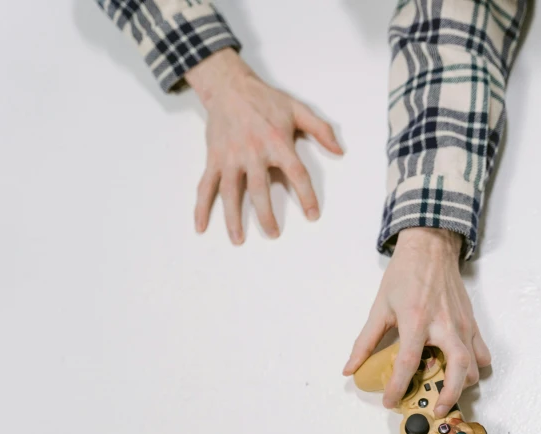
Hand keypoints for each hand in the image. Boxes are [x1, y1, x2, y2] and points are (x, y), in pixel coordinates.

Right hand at [184, 48, 342, 243]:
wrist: (229, 87)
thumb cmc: (265, 100)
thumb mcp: (298, 109)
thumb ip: (321, 130)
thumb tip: (339, 151)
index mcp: (277, 142)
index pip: (296, 174)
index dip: (306, 196)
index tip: (312, 215)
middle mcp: (253, 152)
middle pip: (259, 190)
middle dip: (266, 215)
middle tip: (274, 234)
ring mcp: (231, 157)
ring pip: (230, 192)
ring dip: (233, 218)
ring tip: (238, 239)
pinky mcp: (214, 159)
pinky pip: (206, 186)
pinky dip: (201, 207)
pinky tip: (201, 226)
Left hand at [343, 228, 490, 416]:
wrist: (430, 247)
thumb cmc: (404, 275)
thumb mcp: (380, 307)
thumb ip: (365, 341)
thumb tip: (350, 368)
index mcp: (416, 320)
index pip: (409, 362)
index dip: (398, 386)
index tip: (390, 401)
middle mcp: (443, 324)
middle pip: (456, 368)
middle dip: (449, 395)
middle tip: (436, 410)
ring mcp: (462, 323)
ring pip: (473, 364)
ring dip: (462, 383)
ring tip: (446, 391)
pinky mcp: (472, 321)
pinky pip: (481, 351)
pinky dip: (476, 366)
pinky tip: (462, 371)